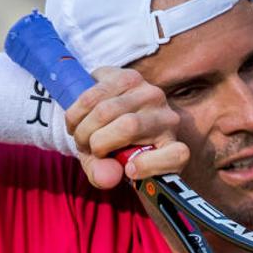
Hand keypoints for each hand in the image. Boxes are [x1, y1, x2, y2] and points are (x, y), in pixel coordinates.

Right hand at [65, 67, 188, 188]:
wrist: (110, 118)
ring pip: (105, 110)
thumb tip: (105, 175)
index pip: (177, 155)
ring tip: (80, 136)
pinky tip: (75, 121)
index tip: (129, 171)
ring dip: (82, 128)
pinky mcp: (129, 77)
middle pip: (128, 126)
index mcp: (171, 147)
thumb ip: (104, 176)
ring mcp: (150, 93)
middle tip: (86, 148)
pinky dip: (76, 113)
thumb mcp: (108, 169)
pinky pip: (93, 95)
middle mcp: (167, 118)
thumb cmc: (114, 151)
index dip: (152, 165)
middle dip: (96, 142)